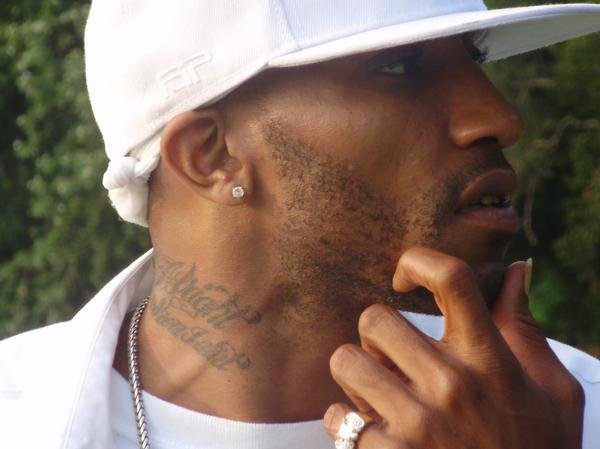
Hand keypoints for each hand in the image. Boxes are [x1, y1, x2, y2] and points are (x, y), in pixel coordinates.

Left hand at [324, 247, 583, 448]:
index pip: (451, 279)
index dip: (417, 261)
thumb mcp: (552, 390)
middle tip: (392, 357)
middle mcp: (452, 384)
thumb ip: (525, 327)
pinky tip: (373, 432)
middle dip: (377, 334)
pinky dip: (345, 422)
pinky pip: (336, 416)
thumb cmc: (536, 448)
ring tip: (379, 392)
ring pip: (345, 360)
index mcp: (489, 358)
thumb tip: (517, 269)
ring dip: (357, 374)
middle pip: (374, 317)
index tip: (403, 277)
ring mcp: (418, 423)